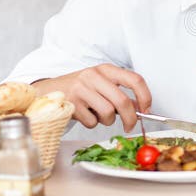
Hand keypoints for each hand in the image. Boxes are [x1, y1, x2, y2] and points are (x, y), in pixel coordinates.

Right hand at [32, 64, 151, 131]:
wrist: (48, 91)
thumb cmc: (80, 89)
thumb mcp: (102, 85)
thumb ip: (121, 95)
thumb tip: (141, 111)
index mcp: (106, 69)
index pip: (135, 79)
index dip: (145, 97)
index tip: (147, 110)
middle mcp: (94, 76)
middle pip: (122, 101)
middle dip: (130, 118)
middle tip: (130, 126)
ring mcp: (81, 89)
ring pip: (108, 113)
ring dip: (107, 121)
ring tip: (99, 115)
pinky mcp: (71, 103)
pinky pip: (92, 122)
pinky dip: (92, 123)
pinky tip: (85, 115)